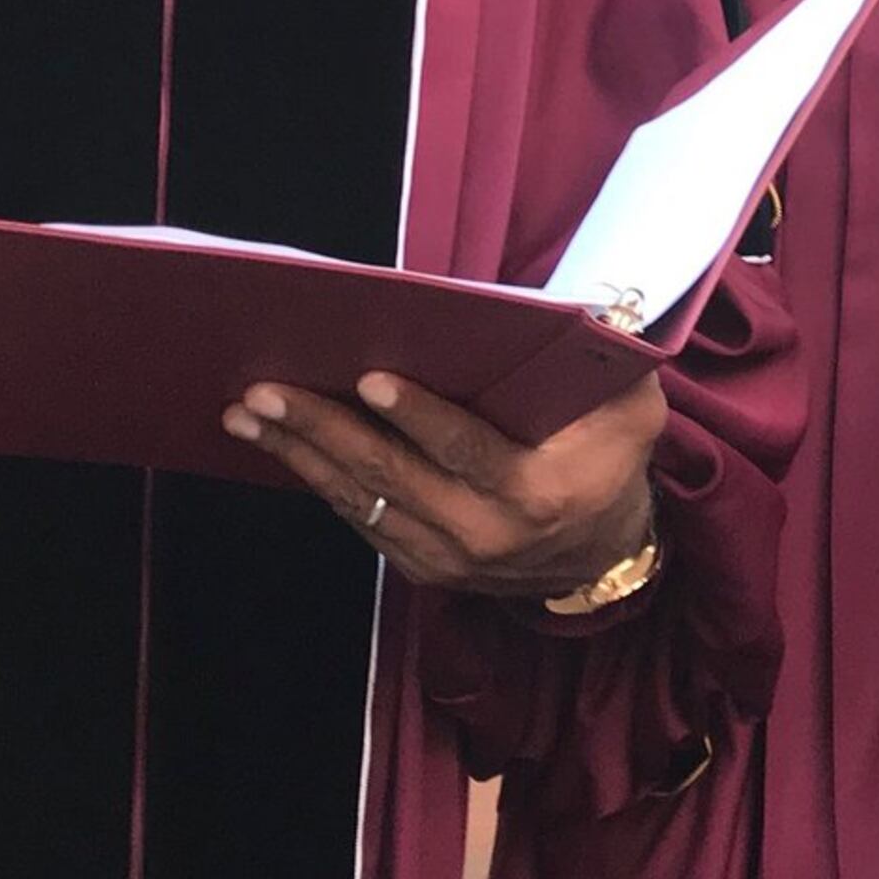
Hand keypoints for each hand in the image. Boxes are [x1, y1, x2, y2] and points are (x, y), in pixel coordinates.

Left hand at [224, 368, 667, 596]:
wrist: (603, 557)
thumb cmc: (612, 460)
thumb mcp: (633, 410)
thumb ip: (609, 364)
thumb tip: (575, 309)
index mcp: (536, 493)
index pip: (465, 451)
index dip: (417, 416)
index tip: (368, 378)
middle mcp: (483, 535)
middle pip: (391, 476)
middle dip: (322, 428)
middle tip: (266, 389)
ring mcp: (445, 560)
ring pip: (361, 501)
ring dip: (298, 454)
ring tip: (245, 412)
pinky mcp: (418, 569)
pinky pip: (359, 519)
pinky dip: (315, 478)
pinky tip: (275, 444)